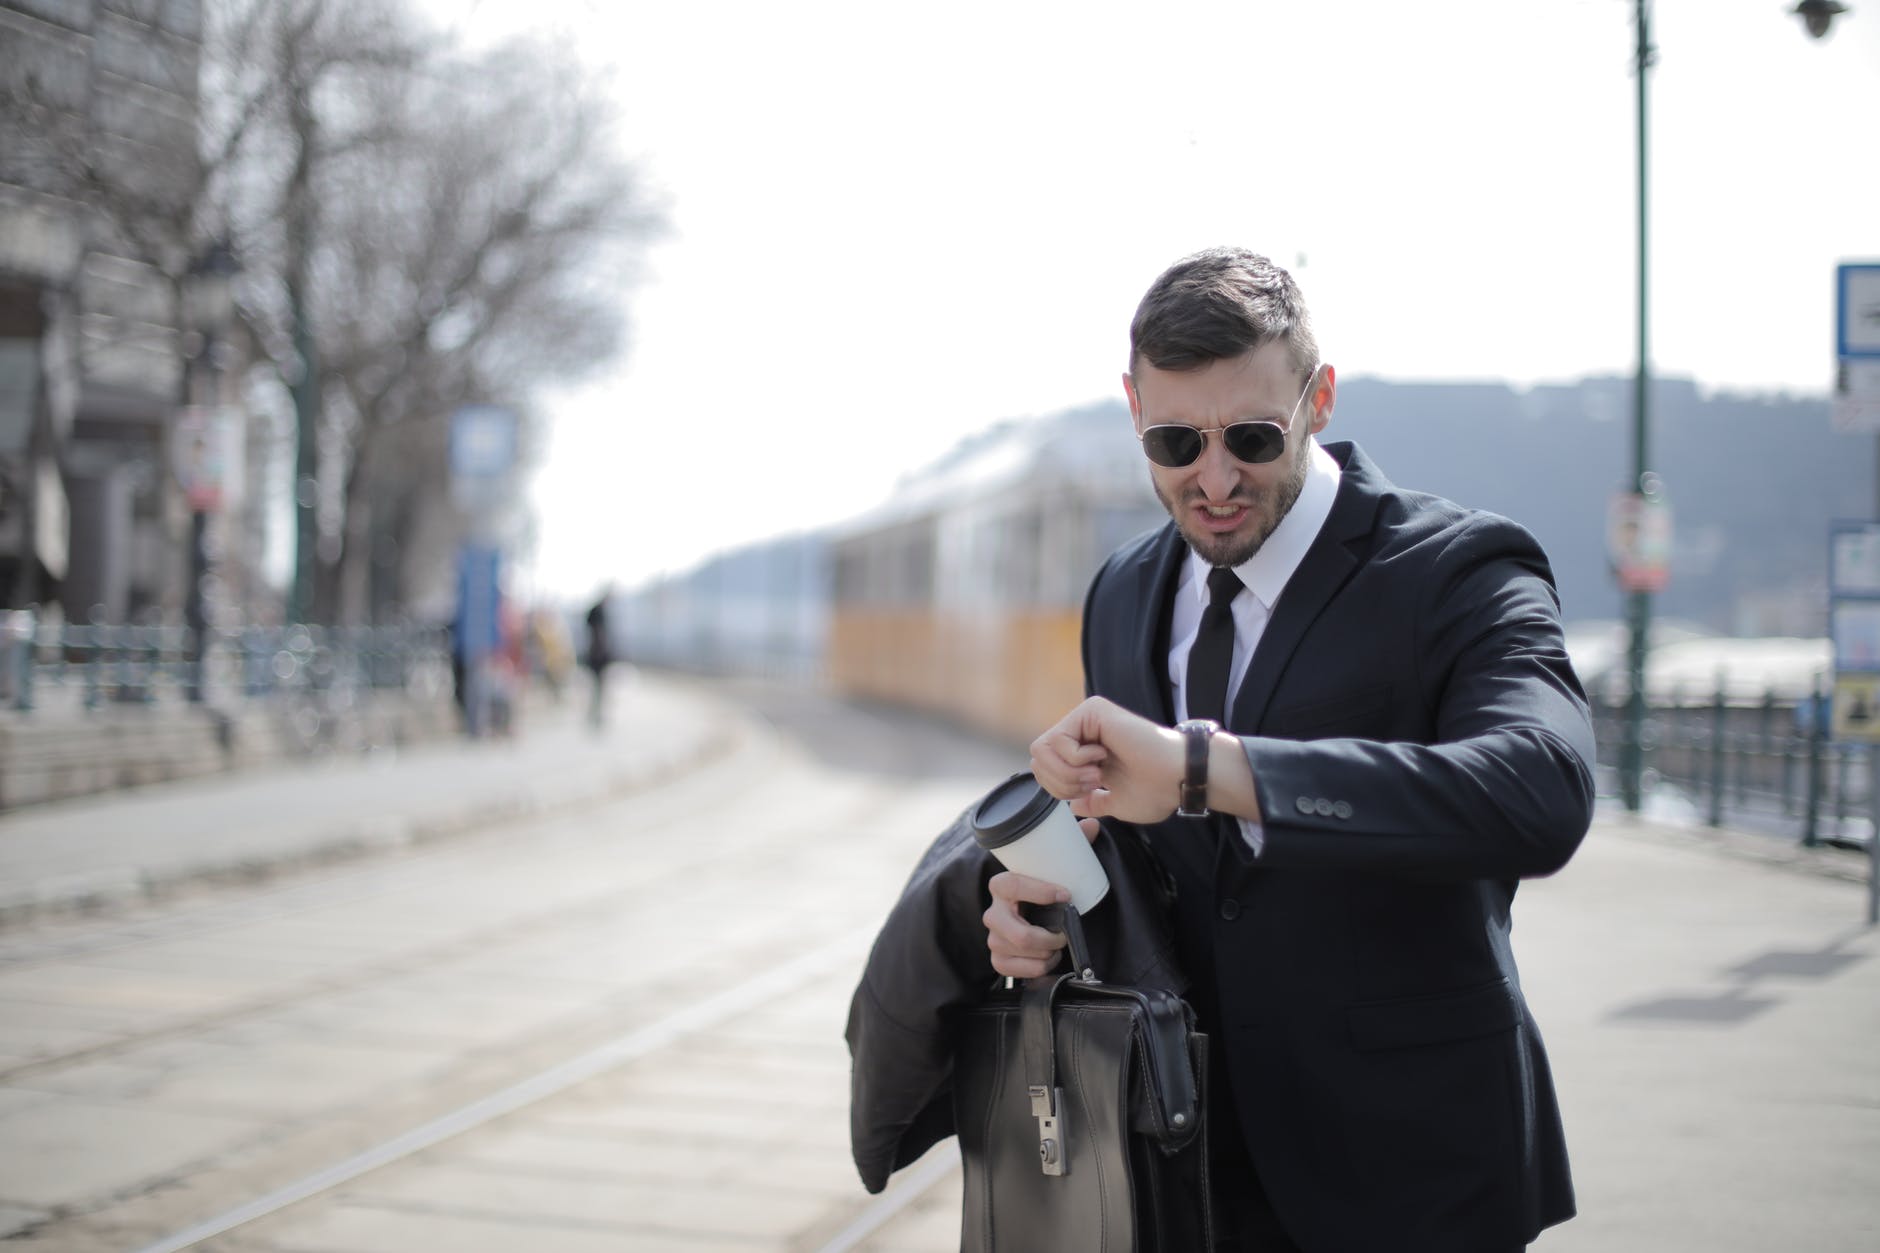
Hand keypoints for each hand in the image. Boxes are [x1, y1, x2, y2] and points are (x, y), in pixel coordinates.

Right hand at [981, 819, 1098, 978]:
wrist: (1032, 919)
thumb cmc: (1045, 893)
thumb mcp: (1057, 868)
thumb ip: (1073, 844)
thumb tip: (1091, 825)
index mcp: (1002, 886)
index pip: (1010, 885)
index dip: (1038, 891)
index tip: (1065, 895)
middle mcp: (993, 913)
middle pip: (1017, 933)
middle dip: (1048, 937)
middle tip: (1064, 934)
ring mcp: (994, 938)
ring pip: (1021, 953)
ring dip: (1046, 953)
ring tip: (1057, 946)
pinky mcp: (998, 960)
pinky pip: (1016, 971)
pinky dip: (1037, 968)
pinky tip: (1046, 959)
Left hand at [1029, 696, 1184, 824]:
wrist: (1177, 778)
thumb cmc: (1156, 790)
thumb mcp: (1115, 803)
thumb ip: (1092, 801)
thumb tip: (1073, 805)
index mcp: (1087, 751)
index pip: (1043, 768)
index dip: (1057, 790)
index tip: (1089, 793)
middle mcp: (1083, 730)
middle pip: (1037, 759)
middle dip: (1060, 783)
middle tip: (1094, 784)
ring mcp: (1086, 718)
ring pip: (1042, 749)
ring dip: (1068, 772)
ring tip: (1098, 773)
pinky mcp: (1092, 710)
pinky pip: (1059, 739)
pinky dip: (1077, 759)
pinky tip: (1103, 756)